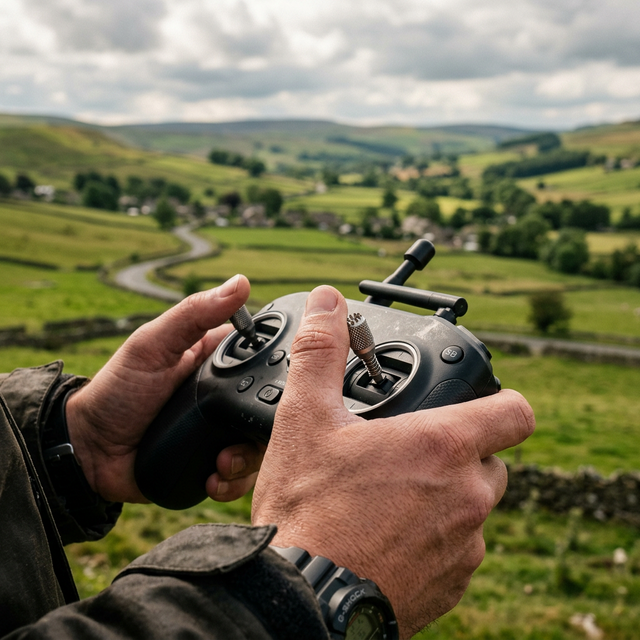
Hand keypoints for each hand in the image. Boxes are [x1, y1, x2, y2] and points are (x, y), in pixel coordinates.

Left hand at [66, 274, 264, 503]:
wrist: (91, 452)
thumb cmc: (117, 390)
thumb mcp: (153, 344)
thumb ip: (194, 314)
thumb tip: (241, 283)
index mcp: (218, 361)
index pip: (266, 356)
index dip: (282, 366)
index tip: (289, 380)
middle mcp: (226, 397)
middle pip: (271, 407)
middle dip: (268, 424)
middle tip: (251, 432)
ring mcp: (222, 432)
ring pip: (260, 444)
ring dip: (248, 457)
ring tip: (222, 461)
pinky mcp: (214, 464)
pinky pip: (241, 475)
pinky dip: (233, 481)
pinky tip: (213, 476)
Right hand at [252, 286, 534, 638]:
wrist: (302, 600)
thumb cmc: (308, 511)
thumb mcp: (306, 418)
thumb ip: (321, 352)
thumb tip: (325, 302)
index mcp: (442, 446)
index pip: (516, 412)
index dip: (501, 402)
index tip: (476, 404)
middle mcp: (467, 496)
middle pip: (490, 460)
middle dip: (458, 454)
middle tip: (408, 455)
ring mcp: (465, 546)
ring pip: (473, 508)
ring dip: (444, 498)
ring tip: (390, 499)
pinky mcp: (452, 586)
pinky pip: (459, 552)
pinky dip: (434, 541)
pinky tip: (387, 539)